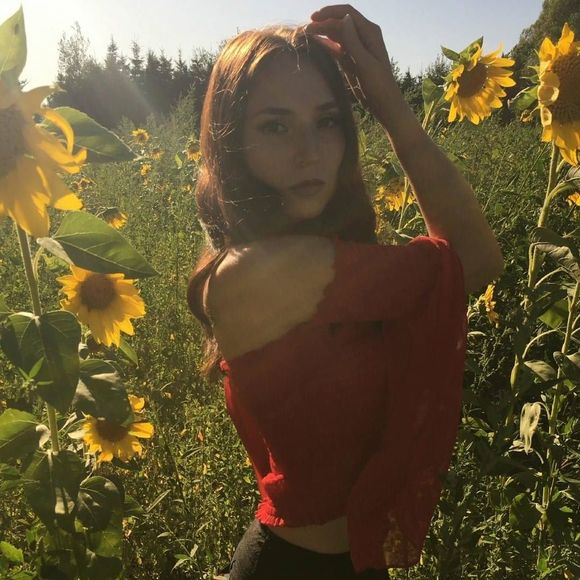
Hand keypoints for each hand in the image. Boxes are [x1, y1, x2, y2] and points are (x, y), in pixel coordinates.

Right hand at [305, 5, 400, 123]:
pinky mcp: (351, 59)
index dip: (329, 12)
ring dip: (322, 33)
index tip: (313, 18)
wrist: (384, 104)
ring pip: (336, 34)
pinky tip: (315, 44)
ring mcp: (356, 47)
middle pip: (339, 23)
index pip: (347, 13)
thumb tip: (343, 19)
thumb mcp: (365, 64)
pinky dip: (326, 45)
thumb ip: (353, 41)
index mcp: (370, 32)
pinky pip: (336, 48)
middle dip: (323, 23)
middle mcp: (363, 36)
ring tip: (306, 35)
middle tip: (304, 30)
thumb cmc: (379, 85)